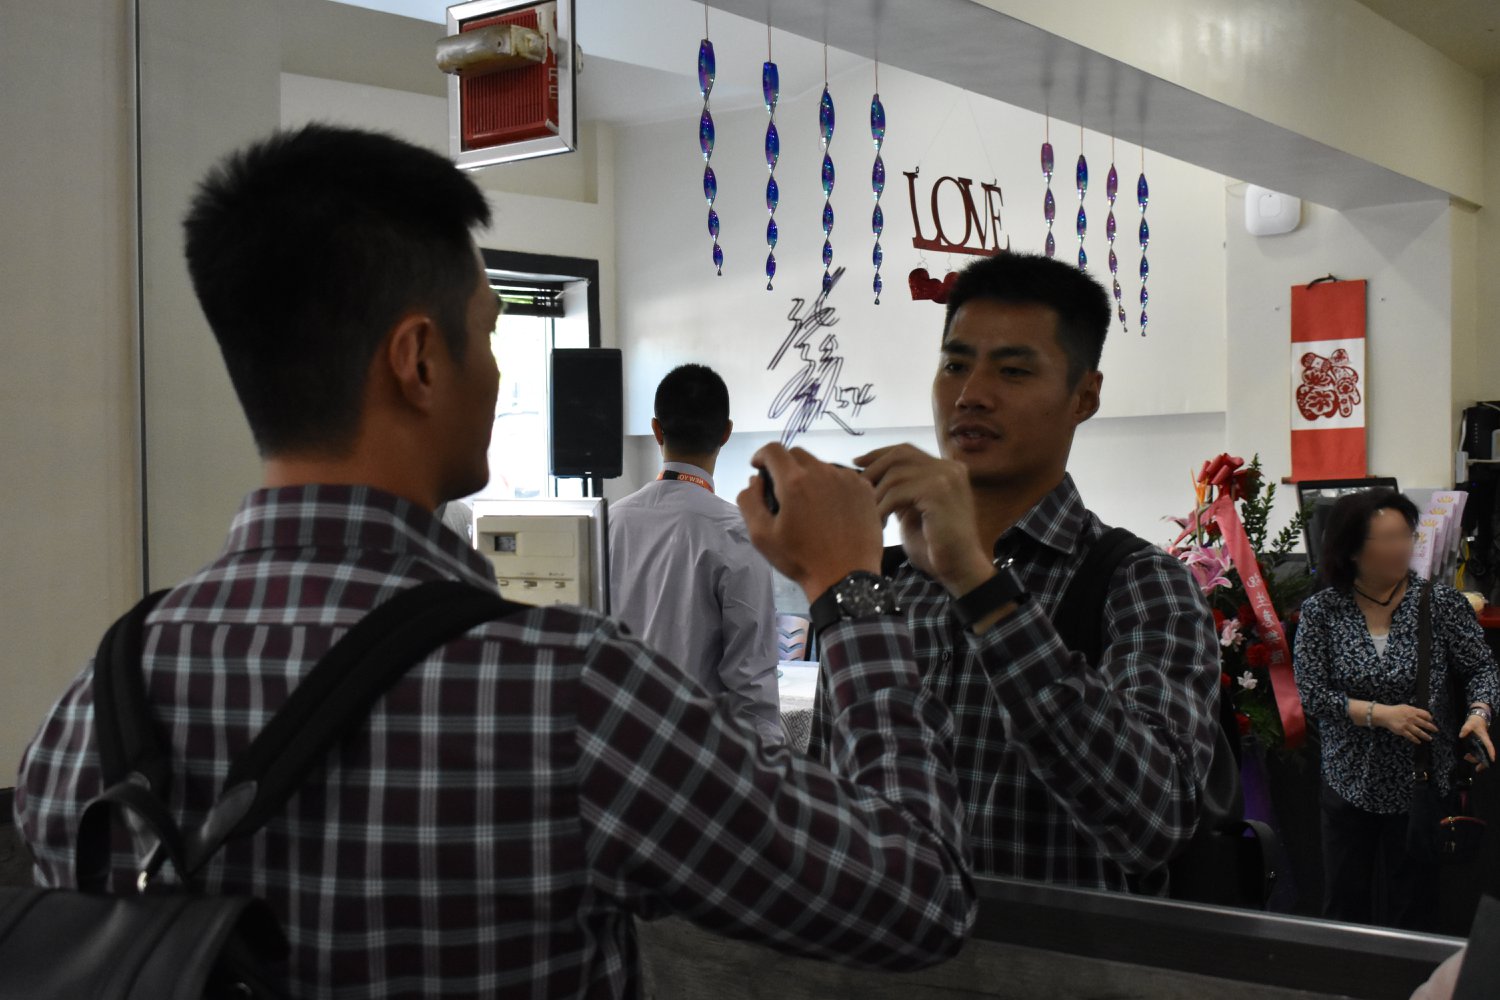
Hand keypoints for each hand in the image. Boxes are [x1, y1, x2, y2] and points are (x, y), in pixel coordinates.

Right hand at [738, 444, 882, 601]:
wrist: (845, 578)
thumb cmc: (800, 559)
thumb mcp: (762, 535)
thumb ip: (749, 501)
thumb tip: (755, 479)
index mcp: (794, 481)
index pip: (773, 450)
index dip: (761, 456)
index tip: (759, 469)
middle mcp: (823, 471)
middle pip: (798, 455)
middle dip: (785, 466)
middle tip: (783, 492)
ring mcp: (848, 479)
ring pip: (822, 466)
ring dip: (811, 477)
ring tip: (811, 504)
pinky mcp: (865, 489)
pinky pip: (843, 477)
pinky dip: (833, 486)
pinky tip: (832, 509)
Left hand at [855, 444, 994, 596]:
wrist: (960, 567)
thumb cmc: (936, 545)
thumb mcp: (913, 510)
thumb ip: (900, 490)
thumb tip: (869, 476)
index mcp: (947, 469)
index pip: (907, 451)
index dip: (879, 455)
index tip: (857, 463)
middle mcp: (950, 467)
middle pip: (901, 454)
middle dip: (873, 468)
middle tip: (857, 487)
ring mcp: (946, 477)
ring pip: (896, 474)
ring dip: (877, 495)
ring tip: (870, 514)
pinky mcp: (938, 492)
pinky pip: (897, 493)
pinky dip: (883, 507)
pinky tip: (881, 523)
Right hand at [1374, 703, 1438, 744]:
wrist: (1384, 715)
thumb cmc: (1395, 710)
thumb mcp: (1406, 707)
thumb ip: (1414, 710)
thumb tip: (1423, 714)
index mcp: (1412, 711)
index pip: (1425, 714)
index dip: (1429, 718)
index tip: (1431, 720)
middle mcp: (1411, 718)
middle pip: (1424, 724)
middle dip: (1431, 728)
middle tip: (1435, 730)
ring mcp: (1407, 725)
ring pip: (1419, 732)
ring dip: (1426, 736)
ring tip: (1430, 738)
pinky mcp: (1402, 731)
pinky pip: (1411, 736)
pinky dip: (1415, 740)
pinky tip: (1419, 742)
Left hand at [1460, 714, 1493, 770]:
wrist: (1477, 719)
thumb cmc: (1475, 722)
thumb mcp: (1469, 723)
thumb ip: (1465, 729)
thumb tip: (1461, 736)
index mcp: (1485, 738)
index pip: (1489, 746)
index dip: (1491, 753)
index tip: (1492, 760)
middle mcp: (1484, 743)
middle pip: (1486, 754)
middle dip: (1482, 762)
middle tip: (1476, 768)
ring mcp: (1482, 744)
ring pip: (1482, 755)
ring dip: (1475, 759)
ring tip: (1466, 758)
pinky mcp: (1478, 745)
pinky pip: (1478, 753)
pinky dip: (1474, 756)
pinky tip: (1467, 756)